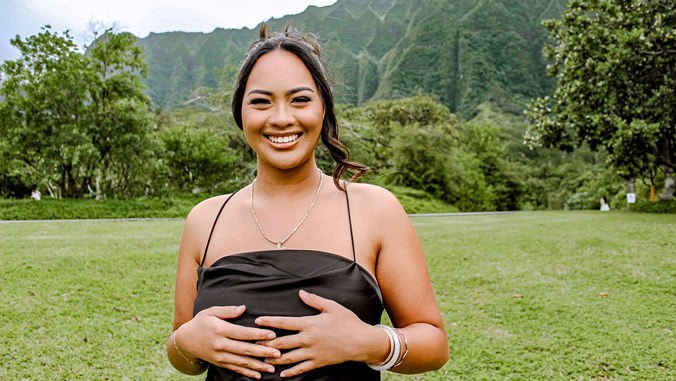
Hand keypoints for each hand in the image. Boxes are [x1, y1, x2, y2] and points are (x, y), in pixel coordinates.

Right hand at [176, 305, 281, 378]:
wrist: (185, 341)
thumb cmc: (200, 322)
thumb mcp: (210, 312)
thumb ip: (228, 310)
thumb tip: (243, 308)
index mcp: (220, 330)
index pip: (243, 333)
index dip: (258, 335)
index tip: (272, 335)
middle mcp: (220, 345)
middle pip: (245, 350)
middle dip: (263, 352)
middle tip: (278, 353)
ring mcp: (220, 356)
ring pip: (242, 362)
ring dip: (258, 366)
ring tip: (272, 367)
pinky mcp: (220, 363)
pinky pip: (235, 369)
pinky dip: (247, 373)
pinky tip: (258, 375)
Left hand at [254, 290, 386, 377]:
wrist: (361, 342)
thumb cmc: (347, 322)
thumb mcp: (332, 307)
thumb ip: (315, 300)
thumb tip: (301, 293)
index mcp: (309, 323)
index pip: (284, 322)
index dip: (269, 321)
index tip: (257, 322)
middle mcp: (308, 339)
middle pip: (282, 342)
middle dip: (266, 344)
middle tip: (253, 344)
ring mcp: (312, 352)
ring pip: (288, 358)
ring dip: (274, 359)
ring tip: (262, 360)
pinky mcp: (318, 362)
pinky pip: (301, 369)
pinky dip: (290, 372)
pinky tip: (281, 374)